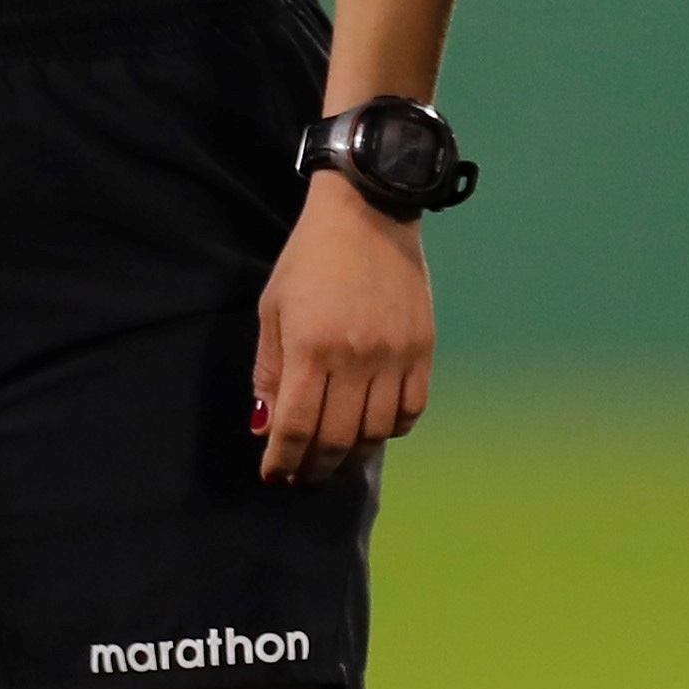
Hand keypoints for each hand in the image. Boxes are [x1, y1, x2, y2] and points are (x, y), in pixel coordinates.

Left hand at [254, 174, 434, 485]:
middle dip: (314, 469)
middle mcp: (356, 357)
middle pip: (336, 439)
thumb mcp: (273, 309)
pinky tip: (372, 428)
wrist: (369, 211)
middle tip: (302, 478)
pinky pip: (411, 410)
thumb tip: (266, 427)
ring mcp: (395, 354)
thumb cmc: (309, 259)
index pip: (297, 427)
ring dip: (352, 456)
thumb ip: (269, 371)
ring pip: (377, 433)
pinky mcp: (423, 348)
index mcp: (312, 346)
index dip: (283, 460)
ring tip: (335, 460)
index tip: (274, 475)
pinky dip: (391, 430)